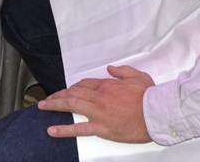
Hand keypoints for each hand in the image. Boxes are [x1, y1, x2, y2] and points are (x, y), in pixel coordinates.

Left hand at [38, 66, 154, 142]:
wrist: (156, 114)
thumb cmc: (149, 97)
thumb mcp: (138, 76)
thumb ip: (122, 71)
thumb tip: (110, 68)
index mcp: (108, 85)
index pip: (85, 84)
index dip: (74, 87)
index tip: (69, 90)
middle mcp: (100, 97)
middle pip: (74, 93)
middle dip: (59, 94)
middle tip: (48, 97)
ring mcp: (99, 113)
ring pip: (72, 105)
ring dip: (55, 105)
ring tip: (43, 106)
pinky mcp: (102, 128)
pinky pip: (79, 129)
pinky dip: (64, 129)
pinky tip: (52, 129)